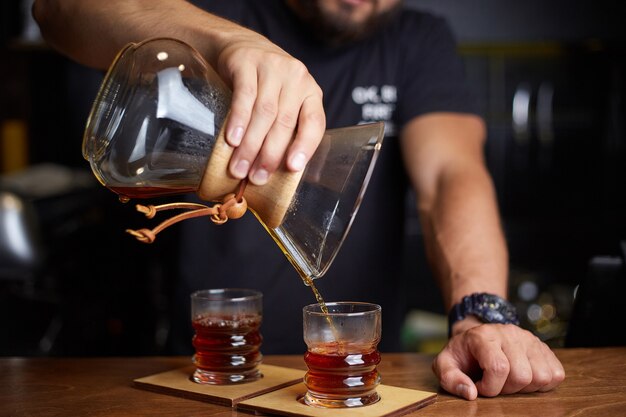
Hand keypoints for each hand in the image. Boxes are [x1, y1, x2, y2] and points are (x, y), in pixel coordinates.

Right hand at [216, 34, 325, 184]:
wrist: (243, 47)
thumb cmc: (266, 86)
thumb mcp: (284, 103)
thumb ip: (285, 130)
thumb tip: (273, 174)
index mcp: (311, 93)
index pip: (314, 123)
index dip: (305, 146)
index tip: (292, 168)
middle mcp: (297, 79)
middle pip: (285, 123)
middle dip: (269, 155)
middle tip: (256, 178)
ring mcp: (273, 68)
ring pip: (264, 113)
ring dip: (250, 145)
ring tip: (238, 168)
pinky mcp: (248, 63)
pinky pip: (244, 96)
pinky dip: (238, 121)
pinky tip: (232, 140)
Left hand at [432, 320, 564, 399]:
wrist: (477, 337)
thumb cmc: (463, 354)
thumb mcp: (445, 364)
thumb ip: (450, 379)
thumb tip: (470, 394)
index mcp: (483, 336)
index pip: (498, 367)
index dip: (490, 387)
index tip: (480, 388)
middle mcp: (509, 333)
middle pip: (522, 375)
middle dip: (507, 389)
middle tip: (495, 384)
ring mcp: (529, 338)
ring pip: (542, 376)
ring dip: (525, 387)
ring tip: (508, 380)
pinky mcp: (544, 347)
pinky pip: (556, 374)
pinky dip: (541, 384)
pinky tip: (524, 378)